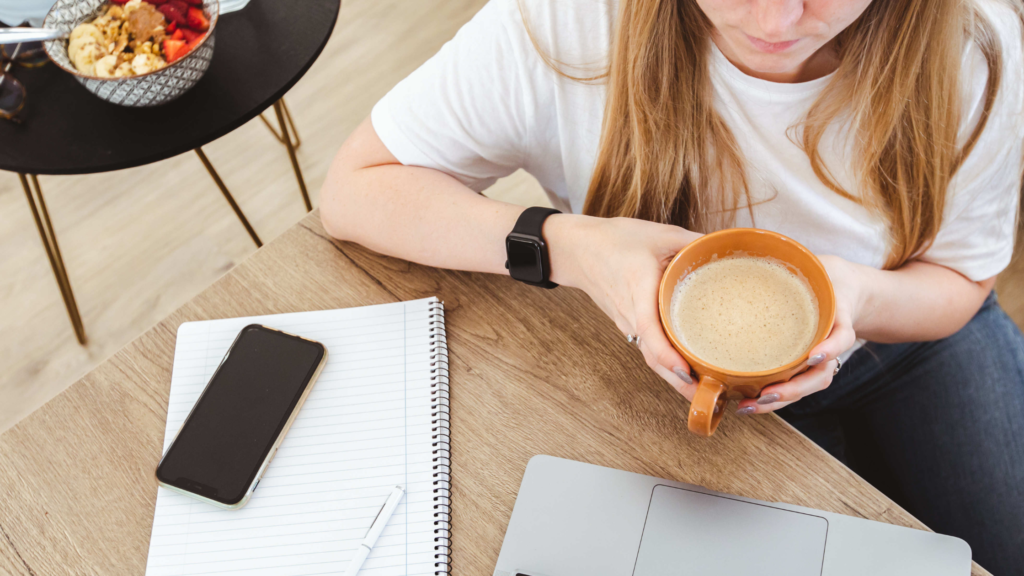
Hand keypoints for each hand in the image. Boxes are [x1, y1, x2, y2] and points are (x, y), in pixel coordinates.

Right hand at [545, 215, 702, 398]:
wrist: (577, 249)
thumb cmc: (614, 241)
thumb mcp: (660, 234)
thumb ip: (693, 242)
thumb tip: (728, 250)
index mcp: (638, 288)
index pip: (649, 328)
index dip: (666, 354)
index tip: (685, 372)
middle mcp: (631, 313)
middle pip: (652, 357)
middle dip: (679, 382)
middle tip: (711, 397)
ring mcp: (627, 323)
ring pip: (651, 357)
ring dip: (674, 377)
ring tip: (706, 392)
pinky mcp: (629, 324)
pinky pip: (648, 349)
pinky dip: (666, 364)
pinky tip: (687, 369)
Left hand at [736, 254, 863, 414]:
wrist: (844, 291)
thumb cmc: (826, 277)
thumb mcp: (821, 265)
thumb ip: (800, 259)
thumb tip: (756, 244)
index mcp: (839, 319)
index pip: (842, 337)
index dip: (830, 348)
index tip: (814, 357)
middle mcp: (830, 345)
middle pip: (819, 375)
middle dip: (793, 389)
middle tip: (766, 394)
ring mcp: (818, 359)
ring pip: (804, 388)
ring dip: (778, 400)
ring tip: (748, 405)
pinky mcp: (801, 366)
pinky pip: (791, 385)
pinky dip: (771, 397)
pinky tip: (746, 401)